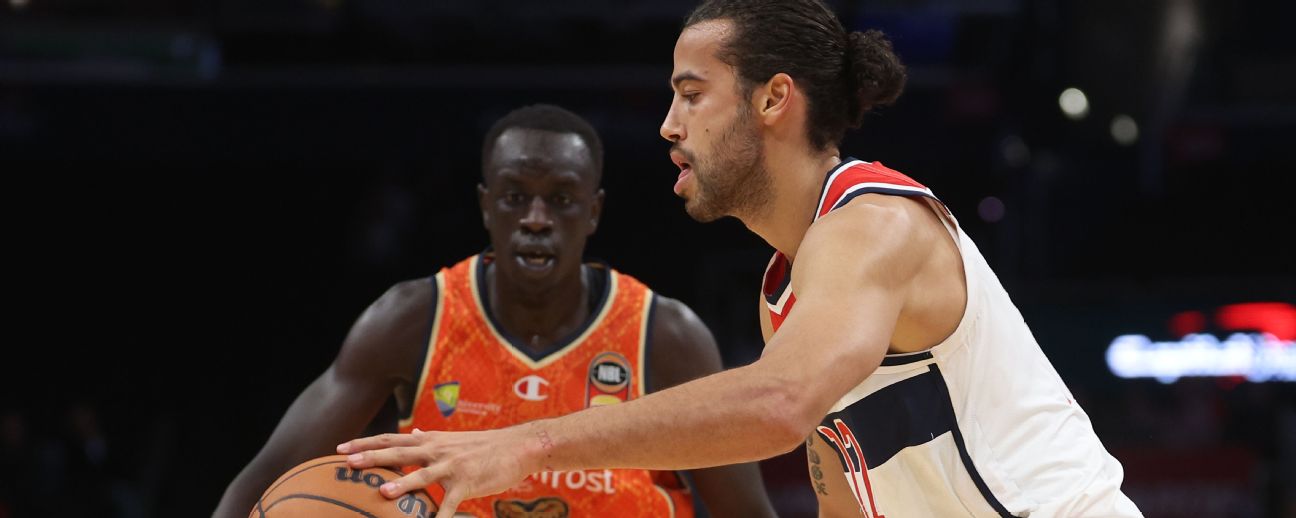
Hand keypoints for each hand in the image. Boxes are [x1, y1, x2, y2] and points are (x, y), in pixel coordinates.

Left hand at [337, 425, 542, 517]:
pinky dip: (440, 517)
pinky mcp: (468, 483)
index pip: (392, 439)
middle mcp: (437, 450)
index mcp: (431, 441)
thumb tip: (415, 432)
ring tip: (381, 493)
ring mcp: (453, 466)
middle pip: (399, 453)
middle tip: (346, 462)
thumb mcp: (453, 439)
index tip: (341, 447)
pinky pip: (451, 504)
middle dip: (371, 457)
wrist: (518, 446)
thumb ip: (431, 439)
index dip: (366, 442)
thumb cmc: (485, 446)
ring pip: (423, 475)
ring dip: (402, 484)